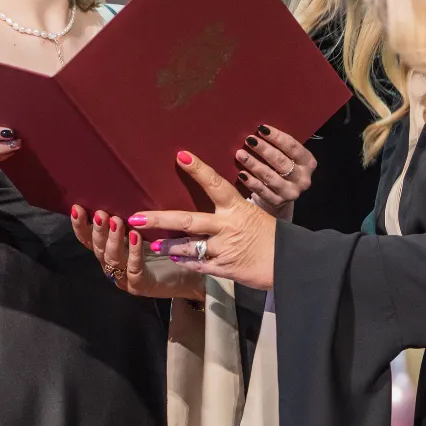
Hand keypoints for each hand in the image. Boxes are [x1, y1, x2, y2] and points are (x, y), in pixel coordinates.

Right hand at [69, 206, 204, 300]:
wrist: (186, 276)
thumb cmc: (162, 249)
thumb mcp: (143, 229)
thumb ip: (130, 216)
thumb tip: (121, 188)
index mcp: (109, 250)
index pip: (87, 238)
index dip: (80, 225)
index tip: (77, 207)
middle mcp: (112, 264)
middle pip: (98, 247)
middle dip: (98, 230)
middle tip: (101, 214)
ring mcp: (124, 277)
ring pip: (113, 258)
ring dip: (113, 239)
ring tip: (117, 222)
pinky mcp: (140, 285)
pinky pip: (134, 269)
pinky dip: (134, 253)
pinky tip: (136, 237)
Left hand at [132, 151, 276, 290]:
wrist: (288, 264)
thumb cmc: (272, 237)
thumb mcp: (254, 214)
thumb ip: (231, 209)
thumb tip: (213, 194)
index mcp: (237, 209)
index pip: (215, 184)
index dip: (199, 170)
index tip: (181, 156)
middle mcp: (227, 227)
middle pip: (188, 220)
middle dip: (159, 218)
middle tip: (136, 216)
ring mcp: (223, 249)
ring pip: (187, 246)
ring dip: (167, 246)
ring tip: (151, 244)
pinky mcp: (223, 268)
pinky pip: (197, 264)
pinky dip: (184, 261)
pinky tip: (174, 257)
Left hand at [235, 124, 315, 217]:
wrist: (280, 193)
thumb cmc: (281, 167)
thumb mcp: (287, 156)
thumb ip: (279, 145)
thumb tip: (260, 130)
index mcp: (308, 162)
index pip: (293, 147)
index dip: (277, 137)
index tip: (261, 128)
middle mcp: (303, 178)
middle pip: (281, 161)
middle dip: (264, 149)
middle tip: (249, 140)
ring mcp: (291, 192)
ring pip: (271, 176)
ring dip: (254, 164)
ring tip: (240, 154)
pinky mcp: (278, 202)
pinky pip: (263, 191)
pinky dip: (251, 181)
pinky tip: (242, 173)